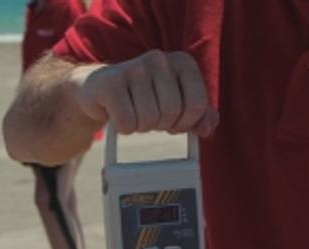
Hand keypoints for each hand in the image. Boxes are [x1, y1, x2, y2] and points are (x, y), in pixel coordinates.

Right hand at [76, 50, 218, 135]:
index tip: (176, 122)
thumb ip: (200, 116)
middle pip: (172, 112)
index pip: (197, 104)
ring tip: (134, 112)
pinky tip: (118, 114)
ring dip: (142, 126)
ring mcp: (133, 67)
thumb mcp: (178, 103)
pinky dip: (124, 128)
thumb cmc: (145, 98)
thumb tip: (207, 130)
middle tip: (151, 117)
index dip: (187, 122)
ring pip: (149, 119)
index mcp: (182, 62)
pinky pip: (127, 122)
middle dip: (162, 125)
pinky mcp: (110, 83)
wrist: (101, 89)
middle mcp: (159, 58)